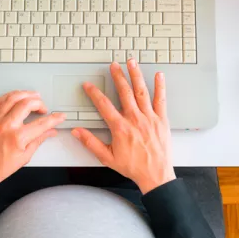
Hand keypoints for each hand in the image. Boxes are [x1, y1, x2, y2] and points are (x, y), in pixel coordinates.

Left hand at [0, 91, 65, 185]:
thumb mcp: (24, 157)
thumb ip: (38, 140)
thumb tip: (49, 132)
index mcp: (18, 137)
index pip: (42, 123)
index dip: (54, 118)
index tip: (59, 116)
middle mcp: (6, 125)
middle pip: (27, 104)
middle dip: (39, 103)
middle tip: (43, 108)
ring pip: (12, 98)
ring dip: (25, 94)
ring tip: (32, 96)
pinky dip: (9, 96)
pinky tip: (15, 98)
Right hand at [71, 59, 174, 193]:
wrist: (155, 175)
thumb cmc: (133, 167)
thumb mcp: (107, 157)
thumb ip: (90, 143)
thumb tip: (77, 132)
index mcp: (120, 128)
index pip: (104, 105)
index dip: (94, 93)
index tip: (89, 85)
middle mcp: (135, 119)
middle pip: (124, 92)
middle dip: (118, 76)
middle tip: (113, 65)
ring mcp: (149, 118)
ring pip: (141, 92)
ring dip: (136, 75)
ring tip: (132, 62)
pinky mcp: (161, 120)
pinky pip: (161, 100)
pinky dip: (160, 87)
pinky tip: (159, 75)